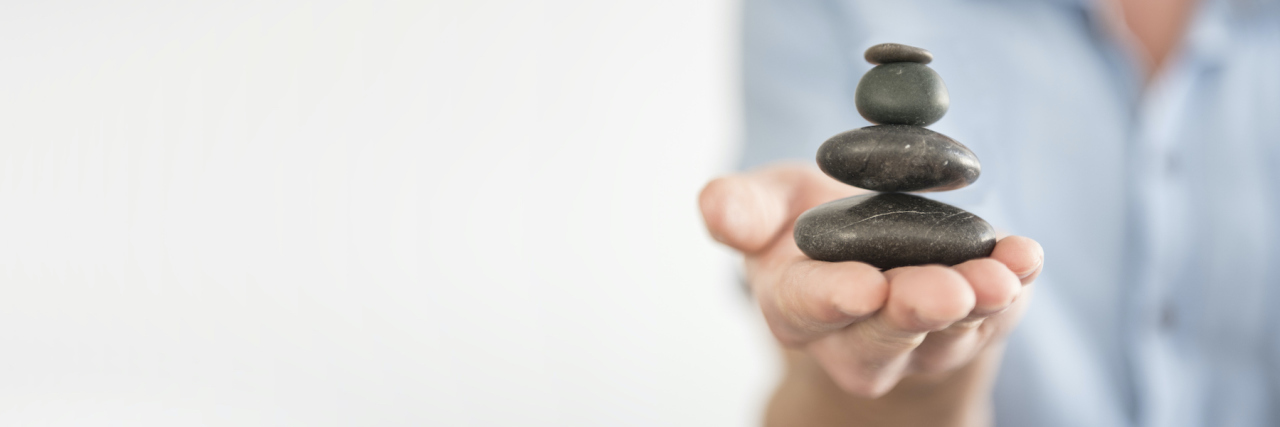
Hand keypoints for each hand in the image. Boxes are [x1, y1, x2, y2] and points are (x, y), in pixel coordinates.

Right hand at [699, 163, 1042, 424]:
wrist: (870, 253)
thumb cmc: (812, 226)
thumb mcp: (771, 203)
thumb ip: (742, 208)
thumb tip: (716, 207)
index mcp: (795, 307)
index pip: (808, 309)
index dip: (835, 299)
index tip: (864, 285)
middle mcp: (856, 337)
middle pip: (883, 337)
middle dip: (915, 313)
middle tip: (946, 290)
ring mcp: (921, 341)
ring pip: (947, 335)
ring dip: (976, 305)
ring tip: (999, 276)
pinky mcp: (975, 323)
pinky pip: (999, 313)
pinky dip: (1015, 283)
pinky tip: (1026, 255)